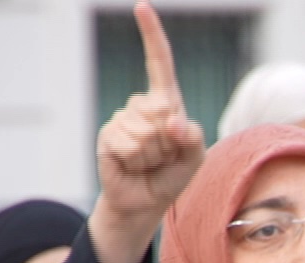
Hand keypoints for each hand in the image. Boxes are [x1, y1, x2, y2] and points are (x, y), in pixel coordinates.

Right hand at [86, 2, 206, 262]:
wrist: (145, 202)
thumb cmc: (172, 176)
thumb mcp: (195, 158)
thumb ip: (193, 138)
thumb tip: (172, 121)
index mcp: (165, 102)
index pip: (158, 63)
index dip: (151, 35)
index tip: (142, 7)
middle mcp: (142, 106)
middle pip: (162, 110)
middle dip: (170, 142)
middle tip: (164, 156)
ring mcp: (123, 119)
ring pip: (146, 132)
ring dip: (154, 154)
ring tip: (149, 162)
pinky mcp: (109, 136)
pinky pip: (129, 144)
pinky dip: (137, 160)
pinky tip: (133, 165)